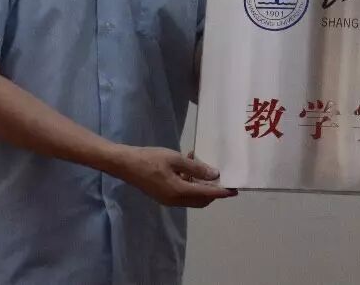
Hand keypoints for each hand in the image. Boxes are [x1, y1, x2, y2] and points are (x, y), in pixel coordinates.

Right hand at [112, 146, 236, 207]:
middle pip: (201, 200)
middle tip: (221, 176)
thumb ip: (196, 168)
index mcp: (179, 192)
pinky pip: (182, 191)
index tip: (235, 190)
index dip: (222, 192)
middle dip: (213, 190)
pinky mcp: (163, 194)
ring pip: (192, 196)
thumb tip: (214, 175)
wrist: (125, 164)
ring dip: (200, 183)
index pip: (206, 195)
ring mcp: (168, 199)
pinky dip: (189, 181)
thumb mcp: (175, 159)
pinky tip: (188, 163)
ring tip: (200, 163)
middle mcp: (175, 200)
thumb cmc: (150, 159)